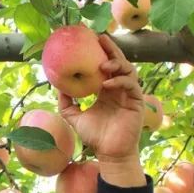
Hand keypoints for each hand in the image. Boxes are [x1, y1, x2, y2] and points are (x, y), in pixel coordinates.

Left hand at [58, 34, 143, 163]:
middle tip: (100, 39)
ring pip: (128, 70)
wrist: (109, 153)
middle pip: (118, 62)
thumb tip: (57, 86)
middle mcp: (118, 89)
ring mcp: (129, 94)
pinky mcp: (136, 102)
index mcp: (106, 90)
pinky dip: (120, 81)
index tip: (90, 39)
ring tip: (103, 65)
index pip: (104, 65)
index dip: (100, 52)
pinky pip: (131, 85)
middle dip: (111, 49)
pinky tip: (107, 84)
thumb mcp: (74, 117)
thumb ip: (66, 102)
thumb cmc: (94, 136)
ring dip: (117, 64)